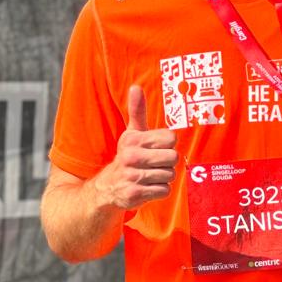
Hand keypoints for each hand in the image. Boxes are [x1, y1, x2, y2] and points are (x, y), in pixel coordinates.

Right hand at [95, 85, 177, 210]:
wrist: (107, 188)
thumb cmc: (127, 156)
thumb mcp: (131, 134)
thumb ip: (137, 111)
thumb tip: (135, 87)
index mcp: (133, 139)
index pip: (171, 138)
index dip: (167, 145)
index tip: (156, 148)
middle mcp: (131, 157)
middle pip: (173, 157)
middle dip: (167, 163)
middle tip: (155, 164)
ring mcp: (132, 176)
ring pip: (170, 175)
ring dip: (164, 178)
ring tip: (150, 176)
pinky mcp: (134, 194)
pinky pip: (164, 190)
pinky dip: (160, 191)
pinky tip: (148, 187)